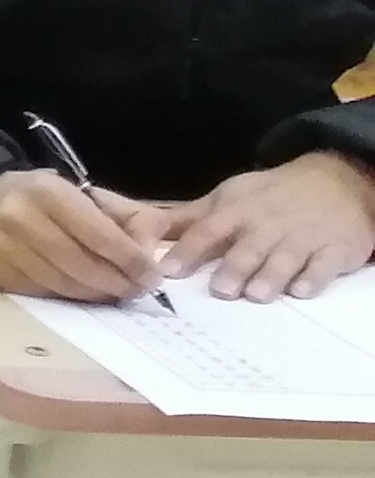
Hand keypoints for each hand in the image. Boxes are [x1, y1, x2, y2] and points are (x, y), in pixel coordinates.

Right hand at [0, 166, 174, 302]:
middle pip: (80, 265)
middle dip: (117, 283)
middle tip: (139, 291)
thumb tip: (155, 260)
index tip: (153, 277)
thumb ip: (134, 220)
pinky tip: (82, 293)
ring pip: (61, 285)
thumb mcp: (95, 196)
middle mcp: (16, 216)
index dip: (131, 260)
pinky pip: (40, 294)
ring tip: (115, 294)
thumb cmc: (53, 200)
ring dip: (96, 295)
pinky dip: (68, 298)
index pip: (99, 235)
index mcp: (47, 190)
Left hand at [161, 152, 374, 300]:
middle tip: (220, 291)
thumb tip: (140, 235)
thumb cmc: (269, 197)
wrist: (336, 182)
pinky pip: (323, 265)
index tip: (168, 271)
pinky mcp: (334, 250)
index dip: (188, 250)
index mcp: (236, 211)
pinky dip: (313, 278)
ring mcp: (303, 237)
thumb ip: (187, 220)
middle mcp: (267, 225)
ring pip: (285, 257)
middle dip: (234, 267)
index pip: (207, 230)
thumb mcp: (227, 198)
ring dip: (270, 276)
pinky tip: (301, 291)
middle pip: (248, 247)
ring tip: (257, 295)